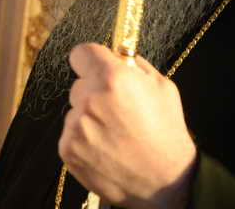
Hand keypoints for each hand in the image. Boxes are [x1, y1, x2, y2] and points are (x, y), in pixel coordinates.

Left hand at [59, 43, 196, 208]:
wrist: (164, 181)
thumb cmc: (167, 132)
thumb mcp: (161, 86)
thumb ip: (135, 66)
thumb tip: (117, 55)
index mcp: (113, 78)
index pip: (81, 53)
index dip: (91, 60)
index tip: (97, 66)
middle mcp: (90, 99)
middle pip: (79, 84)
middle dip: (94, 91)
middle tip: (116, 108)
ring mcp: (76, 126)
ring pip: (75, 110)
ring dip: (88, 116)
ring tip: (114, 133)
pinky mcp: (68, 149)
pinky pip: (70, 133)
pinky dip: (84, 139)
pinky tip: (106, 148)